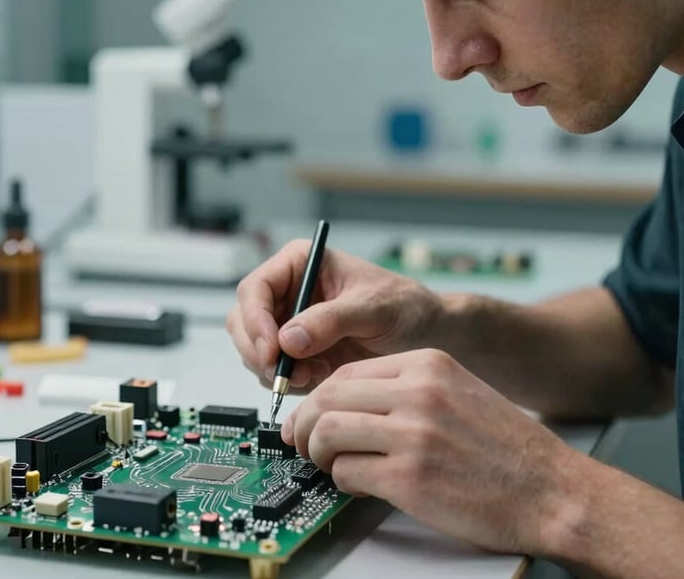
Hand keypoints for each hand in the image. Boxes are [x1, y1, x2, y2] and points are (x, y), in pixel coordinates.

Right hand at [227, 240, 441, 391]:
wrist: (427, 336)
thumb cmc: (406, 307)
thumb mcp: (373, 307)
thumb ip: (332, 320)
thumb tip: (288, 339)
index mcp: (300, 264)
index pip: (255, 288)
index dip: (255, 320)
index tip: (271, 350)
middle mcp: (287, 292)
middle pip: (243, 322)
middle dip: (259, 351)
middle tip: (286, 374)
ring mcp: (288, 324)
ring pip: (253, 350)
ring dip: (275, 370)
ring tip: (315, 375)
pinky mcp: (296, 353)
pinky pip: (272, 371)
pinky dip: (288, 382)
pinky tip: (320, 378)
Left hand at [281, 349, 578, 555]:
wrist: (553, 491)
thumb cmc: (506, 447)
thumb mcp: (457, 391)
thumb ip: (404, 389)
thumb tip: (347, 404)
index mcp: (427, 364)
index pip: (348, 371)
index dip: (321, 396)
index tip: (312, 414)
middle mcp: (417, 391)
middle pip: (329, 397)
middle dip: (306, 423)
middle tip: (302, 442)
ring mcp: (412, 433)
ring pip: (327, 431)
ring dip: (318, 452)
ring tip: (329, 464)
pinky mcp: (410, 478)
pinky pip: (347, 471)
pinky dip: (342, 480)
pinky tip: (357, 484)